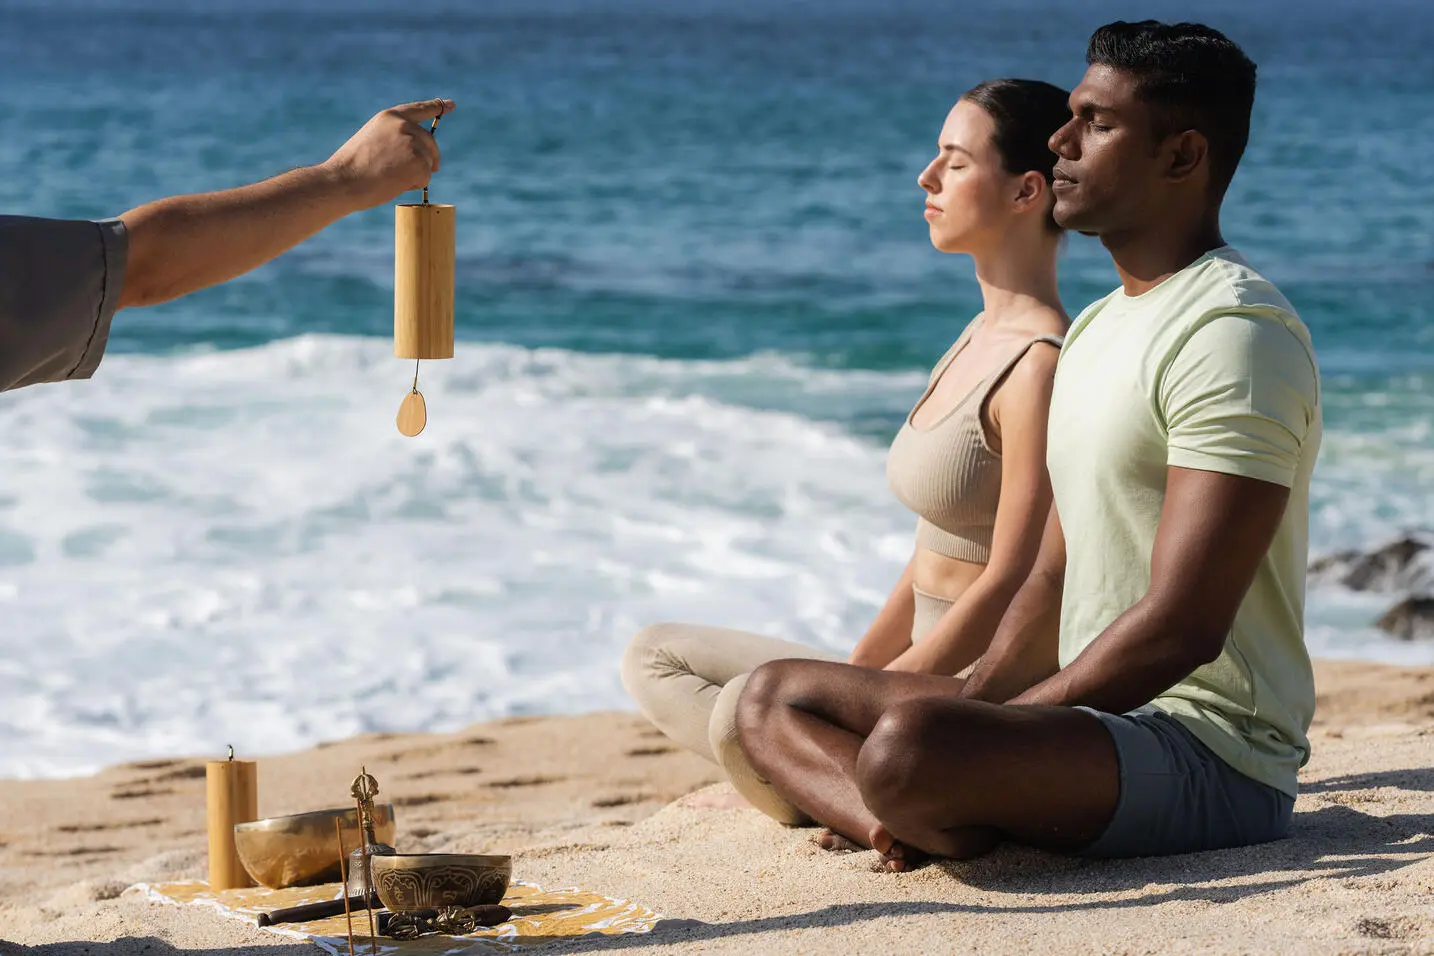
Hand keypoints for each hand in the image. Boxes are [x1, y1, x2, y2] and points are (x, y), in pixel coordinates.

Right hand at [322, 99, 454, 209]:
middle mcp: (404, 125)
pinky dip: (414, 184)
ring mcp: (413, 142)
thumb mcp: (373, 139)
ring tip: (391, 177)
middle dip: (429, 158)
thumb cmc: (352, 166)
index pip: (419, 109)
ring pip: (428, 162)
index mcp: (390, 117)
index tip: (450, 104)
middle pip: (430, 142)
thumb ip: (394, 137)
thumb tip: (416, 150)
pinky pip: (426, 177)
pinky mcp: (419, 162)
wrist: (343, 181)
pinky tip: (395, 183)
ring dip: (416, 174)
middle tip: (417, 172)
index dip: (436, 107)